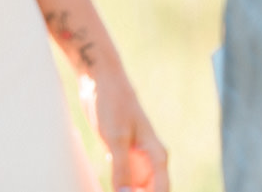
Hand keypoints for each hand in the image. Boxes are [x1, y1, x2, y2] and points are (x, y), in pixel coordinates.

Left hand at [80, 73, 168, 191]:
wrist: (99, 80)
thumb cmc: (112, 103)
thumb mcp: (116, 138)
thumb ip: (122, 169)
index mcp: (156, 155)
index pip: (162, 190)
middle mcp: (149, 158)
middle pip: (149, 191)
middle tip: (117, 191)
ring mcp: (135, 156)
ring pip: (134, 187)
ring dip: (124, 191)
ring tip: (105, 187)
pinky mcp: (120, 153)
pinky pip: (122, 178)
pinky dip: (116, 185)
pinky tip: (103, 186)